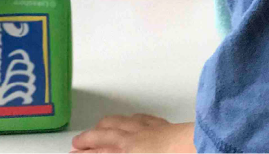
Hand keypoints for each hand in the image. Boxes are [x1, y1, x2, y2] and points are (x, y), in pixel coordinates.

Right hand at [69, 114, 195, 153]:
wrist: (194, 147)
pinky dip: (130, 119)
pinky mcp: (162, 124)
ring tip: (98, 126)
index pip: (98, 152)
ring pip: (120, 121)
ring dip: (105, 124)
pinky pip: (141, 118)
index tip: (74, 153)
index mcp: (125, 150)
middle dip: (88, 138)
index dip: (84, 153)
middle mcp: (132, 137)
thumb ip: (115, 152)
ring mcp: (147, 128)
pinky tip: (130, 119)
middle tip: (78, 142)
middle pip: (104, 134)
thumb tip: (105, 151)